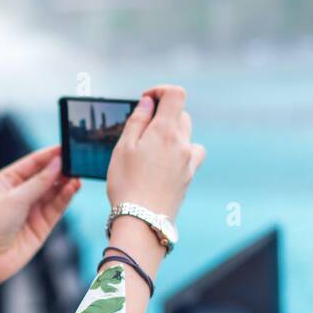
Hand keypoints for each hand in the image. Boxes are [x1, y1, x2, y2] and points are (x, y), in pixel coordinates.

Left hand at [0, 145, 80, 308]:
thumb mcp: (15, 198)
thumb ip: (39, 182)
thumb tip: (58, 163)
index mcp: (7, 180)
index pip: (32, 163)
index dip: (49, 154)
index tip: (66, 147)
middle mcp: (21, 193)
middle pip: (46, 176)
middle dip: (61, 169)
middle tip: (77, 161)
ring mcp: (33, 209)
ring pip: (54, 191)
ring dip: (66, 183)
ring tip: (78, 175)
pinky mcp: (42, 224)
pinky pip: (57, 206)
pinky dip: (66, 197)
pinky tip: (73, 187)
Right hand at [106, 85, 204, 220]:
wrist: (143, 221)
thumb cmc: (127, 184)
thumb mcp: (123, 147)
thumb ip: (137, 120)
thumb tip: (148, 101)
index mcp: (166, 130)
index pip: (176, 94)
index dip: (160, 91)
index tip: (145, 100)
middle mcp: (183, 143)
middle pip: (181, 114)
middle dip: (162, 114)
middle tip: (141, 128)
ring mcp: (189, 161)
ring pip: (186, 135)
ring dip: (171, 134)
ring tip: (151, 148)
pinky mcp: (189, 177)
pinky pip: (189, 155)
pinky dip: (178, 152)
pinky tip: (162, 164)